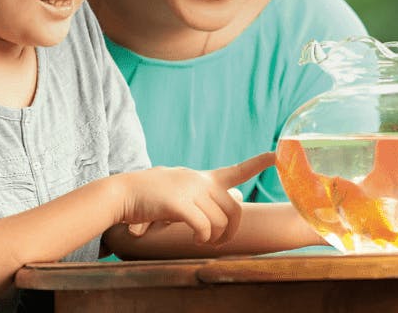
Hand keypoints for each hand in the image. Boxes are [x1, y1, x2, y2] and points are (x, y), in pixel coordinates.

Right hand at [114, 153, 272, 244]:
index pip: (236, 171)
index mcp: (203, 178)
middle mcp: (200, 181)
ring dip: (214, 237)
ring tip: (202, 240)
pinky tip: (196, 239)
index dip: (257, 164)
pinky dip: (203, 237)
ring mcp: (190, 191)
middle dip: (233, 229)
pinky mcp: (179, 204)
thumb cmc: (149, 197)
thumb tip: (216, 219)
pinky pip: (204, 226)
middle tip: (223, 242)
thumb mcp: (178, 191)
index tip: (275, 155)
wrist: (122, 194)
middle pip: (233, 208)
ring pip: (219, 220)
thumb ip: (198, 199)